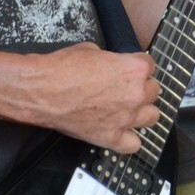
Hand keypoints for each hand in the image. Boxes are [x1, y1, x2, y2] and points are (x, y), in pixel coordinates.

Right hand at [28, 43, 160, 153]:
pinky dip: (130, 139)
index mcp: (133, 70)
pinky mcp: (111, 137)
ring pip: (152, 117)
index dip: (138, 66)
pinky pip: (134, 144)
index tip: (130, 69)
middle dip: (141, 87)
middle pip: (153, 91)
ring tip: (129, 109)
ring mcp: (125, 118)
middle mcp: (135, 95)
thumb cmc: (61, 69)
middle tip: (125, 88)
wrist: (41, 90)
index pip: (150, 66)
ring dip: (142, 111)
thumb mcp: (91, 51)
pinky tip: (122, 132)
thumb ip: (111, 60)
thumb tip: (112, 64)